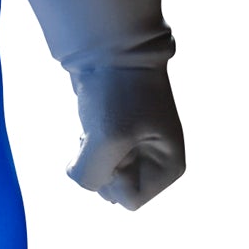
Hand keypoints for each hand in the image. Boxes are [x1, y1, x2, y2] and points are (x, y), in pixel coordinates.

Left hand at [68, 65, 185, 210]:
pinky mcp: (114, 137)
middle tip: (105, 131)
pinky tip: (90, 124)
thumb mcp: (107, 139)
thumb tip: (77, 176)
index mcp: (170, 166)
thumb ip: (91, 176)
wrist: (110, 47)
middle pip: (113, 192)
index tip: (116, 143)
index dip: (114, 177)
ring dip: (90, 155)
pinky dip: (84, 146)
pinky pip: (92, 160)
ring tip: (99, 124)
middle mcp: (156, 162)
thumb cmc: (118, 91)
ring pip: (100, 177)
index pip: (131, 200)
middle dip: (101, 166)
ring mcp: (135, 150)